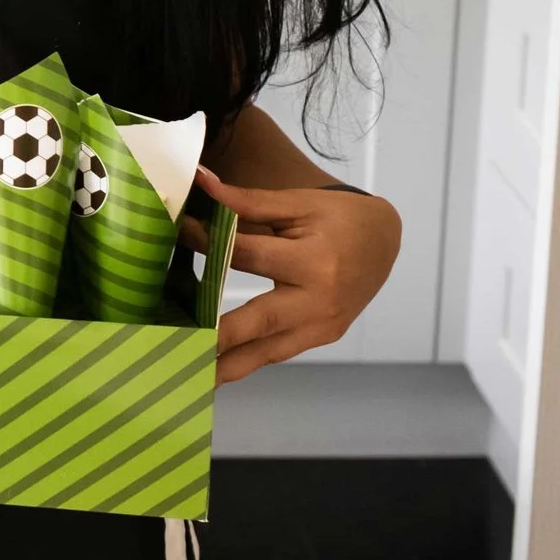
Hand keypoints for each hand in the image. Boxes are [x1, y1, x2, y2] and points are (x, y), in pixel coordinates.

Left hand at [180, 168, 400, 383]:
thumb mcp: (296, 203)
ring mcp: (322, 327)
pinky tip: (214, 370)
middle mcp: (319, 302)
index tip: (174, 237)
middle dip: (218, 339)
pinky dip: (246, 362)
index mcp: (314, 261)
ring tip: (187, 378)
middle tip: (178, 349)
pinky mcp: (321, 338)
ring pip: (268, 353)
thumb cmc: (337, 218)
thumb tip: (201, 181)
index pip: (247, 255)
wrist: (384, 241)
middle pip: (260, 323)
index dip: (207, 243)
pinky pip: (278, 353)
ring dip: (227, 368)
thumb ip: (246, 200)